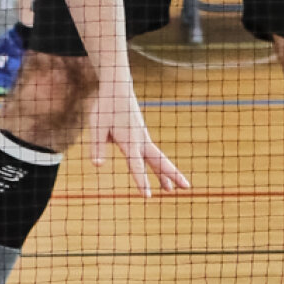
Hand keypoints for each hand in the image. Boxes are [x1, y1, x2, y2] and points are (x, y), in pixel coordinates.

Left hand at [88, 80, 189, 198]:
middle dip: (173, 175)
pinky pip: (153, 154)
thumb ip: (97, 146)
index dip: (141, 180)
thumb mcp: (96, 126)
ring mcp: (143, 138)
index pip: (136, 165)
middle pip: (160, 161)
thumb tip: (97, 165)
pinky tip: (161, 175)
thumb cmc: (106, 107)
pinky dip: (160, 166)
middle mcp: (140, 140)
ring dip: (167, 173)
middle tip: (186, 188)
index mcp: (129, 140)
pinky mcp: (142, 136)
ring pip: (158, 158)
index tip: (147, 196)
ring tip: (172, 190)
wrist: (118, 88)